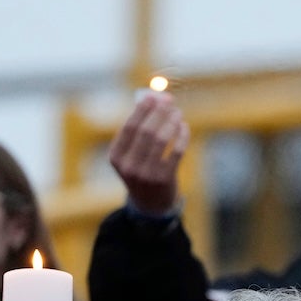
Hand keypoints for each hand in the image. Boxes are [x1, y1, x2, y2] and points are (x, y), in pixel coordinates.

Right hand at [110, 91, 188, 214]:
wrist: (151, 203)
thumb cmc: (142, 168)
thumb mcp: (132, 153)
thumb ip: (139, 127)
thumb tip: (153, 97)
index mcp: (116, 157)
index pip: (129, 127)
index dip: (143, 109)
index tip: (154, 96)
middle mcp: (128, 167)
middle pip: (146, 131)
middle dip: (159, 112)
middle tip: (169, 101)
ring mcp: (146, 175)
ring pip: (161, 140)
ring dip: (171, 121)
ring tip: (177, 113)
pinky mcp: (164, 179)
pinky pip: (176, 151)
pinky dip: (182, 135)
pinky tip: (183, 127)